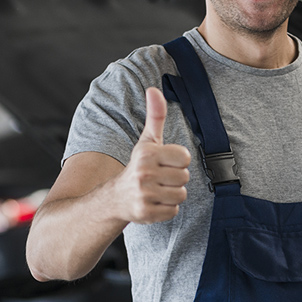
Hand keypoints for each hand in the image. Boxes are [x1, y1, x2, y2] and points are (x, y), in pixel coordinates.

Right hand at [111, 87, 190, 223]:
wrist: (115, 198)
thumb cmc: (138, 166)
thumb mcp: (147, 141)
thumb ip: (155, 115)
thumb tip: (154, 89)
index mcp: (147, 154)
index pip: (185, 157)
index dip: (178, 161)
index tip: (164, 163)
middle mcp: (144, 173)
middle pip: (185, 177)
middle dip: (175, 179)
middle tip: (159, 179)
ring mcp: (144, 194)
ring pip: (181, 195)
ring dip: (172, 195)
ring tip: (157, 190)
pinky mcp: (145, 213)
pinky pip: (174, 211)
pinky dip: (167, 209)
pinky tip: (154, 202)